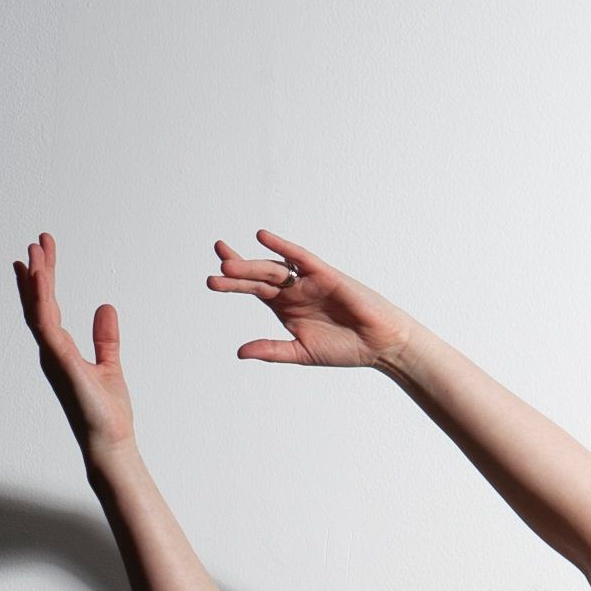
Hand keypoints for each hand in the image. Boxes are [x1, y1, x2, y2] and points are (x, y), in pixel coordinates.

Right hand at [12, 231, 135, 463]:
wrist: (110, 442)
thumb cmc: (107, 414)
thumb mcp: (110, 365)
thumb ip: (105, 338)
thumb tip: (105, 308)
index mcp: (62, 351)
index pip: (50, 309)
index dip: (45, 281)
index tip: (45, 254)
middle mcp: (52, 352)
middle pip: (38, 304)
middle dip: (37, 272)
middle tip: (36, 242)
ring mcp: (53, 355)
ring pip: (37, 308)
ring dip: (36, 278)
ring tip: (35, 250)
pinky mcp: (60, 360)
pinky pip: (45, 322)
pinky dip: (42, 297)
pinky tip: (42, 275)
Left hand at [206, 229, 411, 371]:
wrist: (378, 344)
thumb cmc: (345, 348)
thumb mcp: (301, 352)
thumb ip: (271, 350)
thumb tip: (240, 352)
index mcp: (286, 307)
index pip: (254, 289)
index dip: (233, 283)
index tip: (212, 279)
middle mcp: (293, 290)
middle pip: (258, 276)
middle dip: (236, 270)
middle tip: (215, 268)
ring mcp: (307, 281)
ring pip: (272, 268)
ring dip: (251, 264)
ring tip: (227, 263)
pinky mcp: (324, 274)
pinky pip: (299, 257)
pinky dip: (281, 246)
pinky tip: (263, 238)